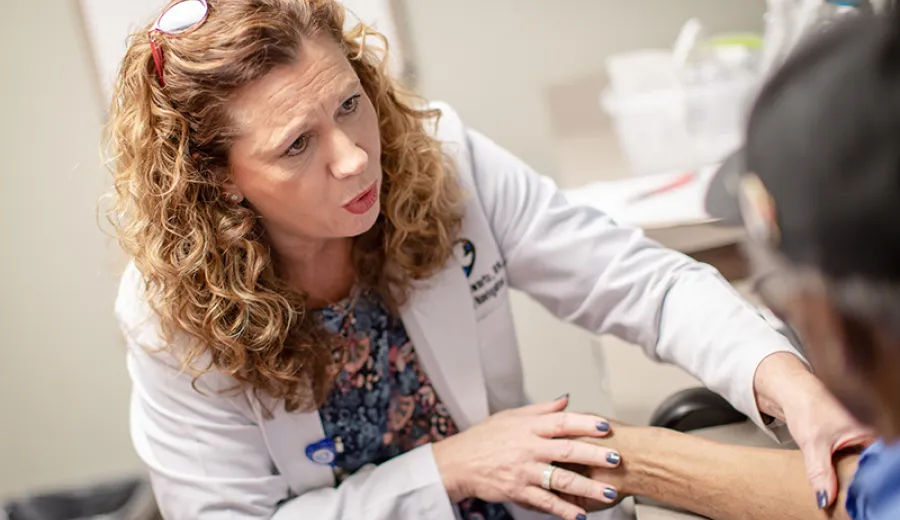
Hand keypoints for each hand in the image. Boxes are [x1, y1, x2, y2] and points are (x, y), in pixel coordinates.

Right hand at [433, 396, 621, 519]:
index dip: (585, 423)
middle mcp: (528, 447)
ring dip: (586, 487)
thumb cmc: (483, 439)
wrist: (457, 462)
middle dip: (594, 455)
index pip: (561, 422)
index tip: (605, 426)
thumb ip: (541, 410)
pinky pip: (545, 501)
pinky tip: (579, 515)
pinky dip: (563, 509)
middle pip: (567, 450)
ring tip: (607, 492)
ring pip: (560, 478)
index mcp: (528, 427)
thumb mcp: (510, 416)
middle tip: (616, 458)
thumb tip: (565, 400)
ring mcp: (523, 470)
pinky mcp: (518, 490)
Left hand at [784, 380, 873, 508]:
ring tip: (834, 488)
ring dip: (845, 480)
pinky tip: (830, 481)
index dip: (863, 485)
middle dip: (854, 484)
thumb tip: (824, 499)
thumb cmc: (807, 408)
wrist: (791, 393)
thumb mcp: (813, 444)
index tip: (851, 497)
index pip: (874, 469)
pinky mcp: (843, 445)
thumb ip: (820, 472)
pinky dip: (838, 473)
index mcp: (868, 437)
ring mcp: (855, 442)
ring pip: (855, 469)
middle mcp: (866, 439)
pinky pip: (845, 465)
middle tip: (841, 496)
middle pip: (866, 471)